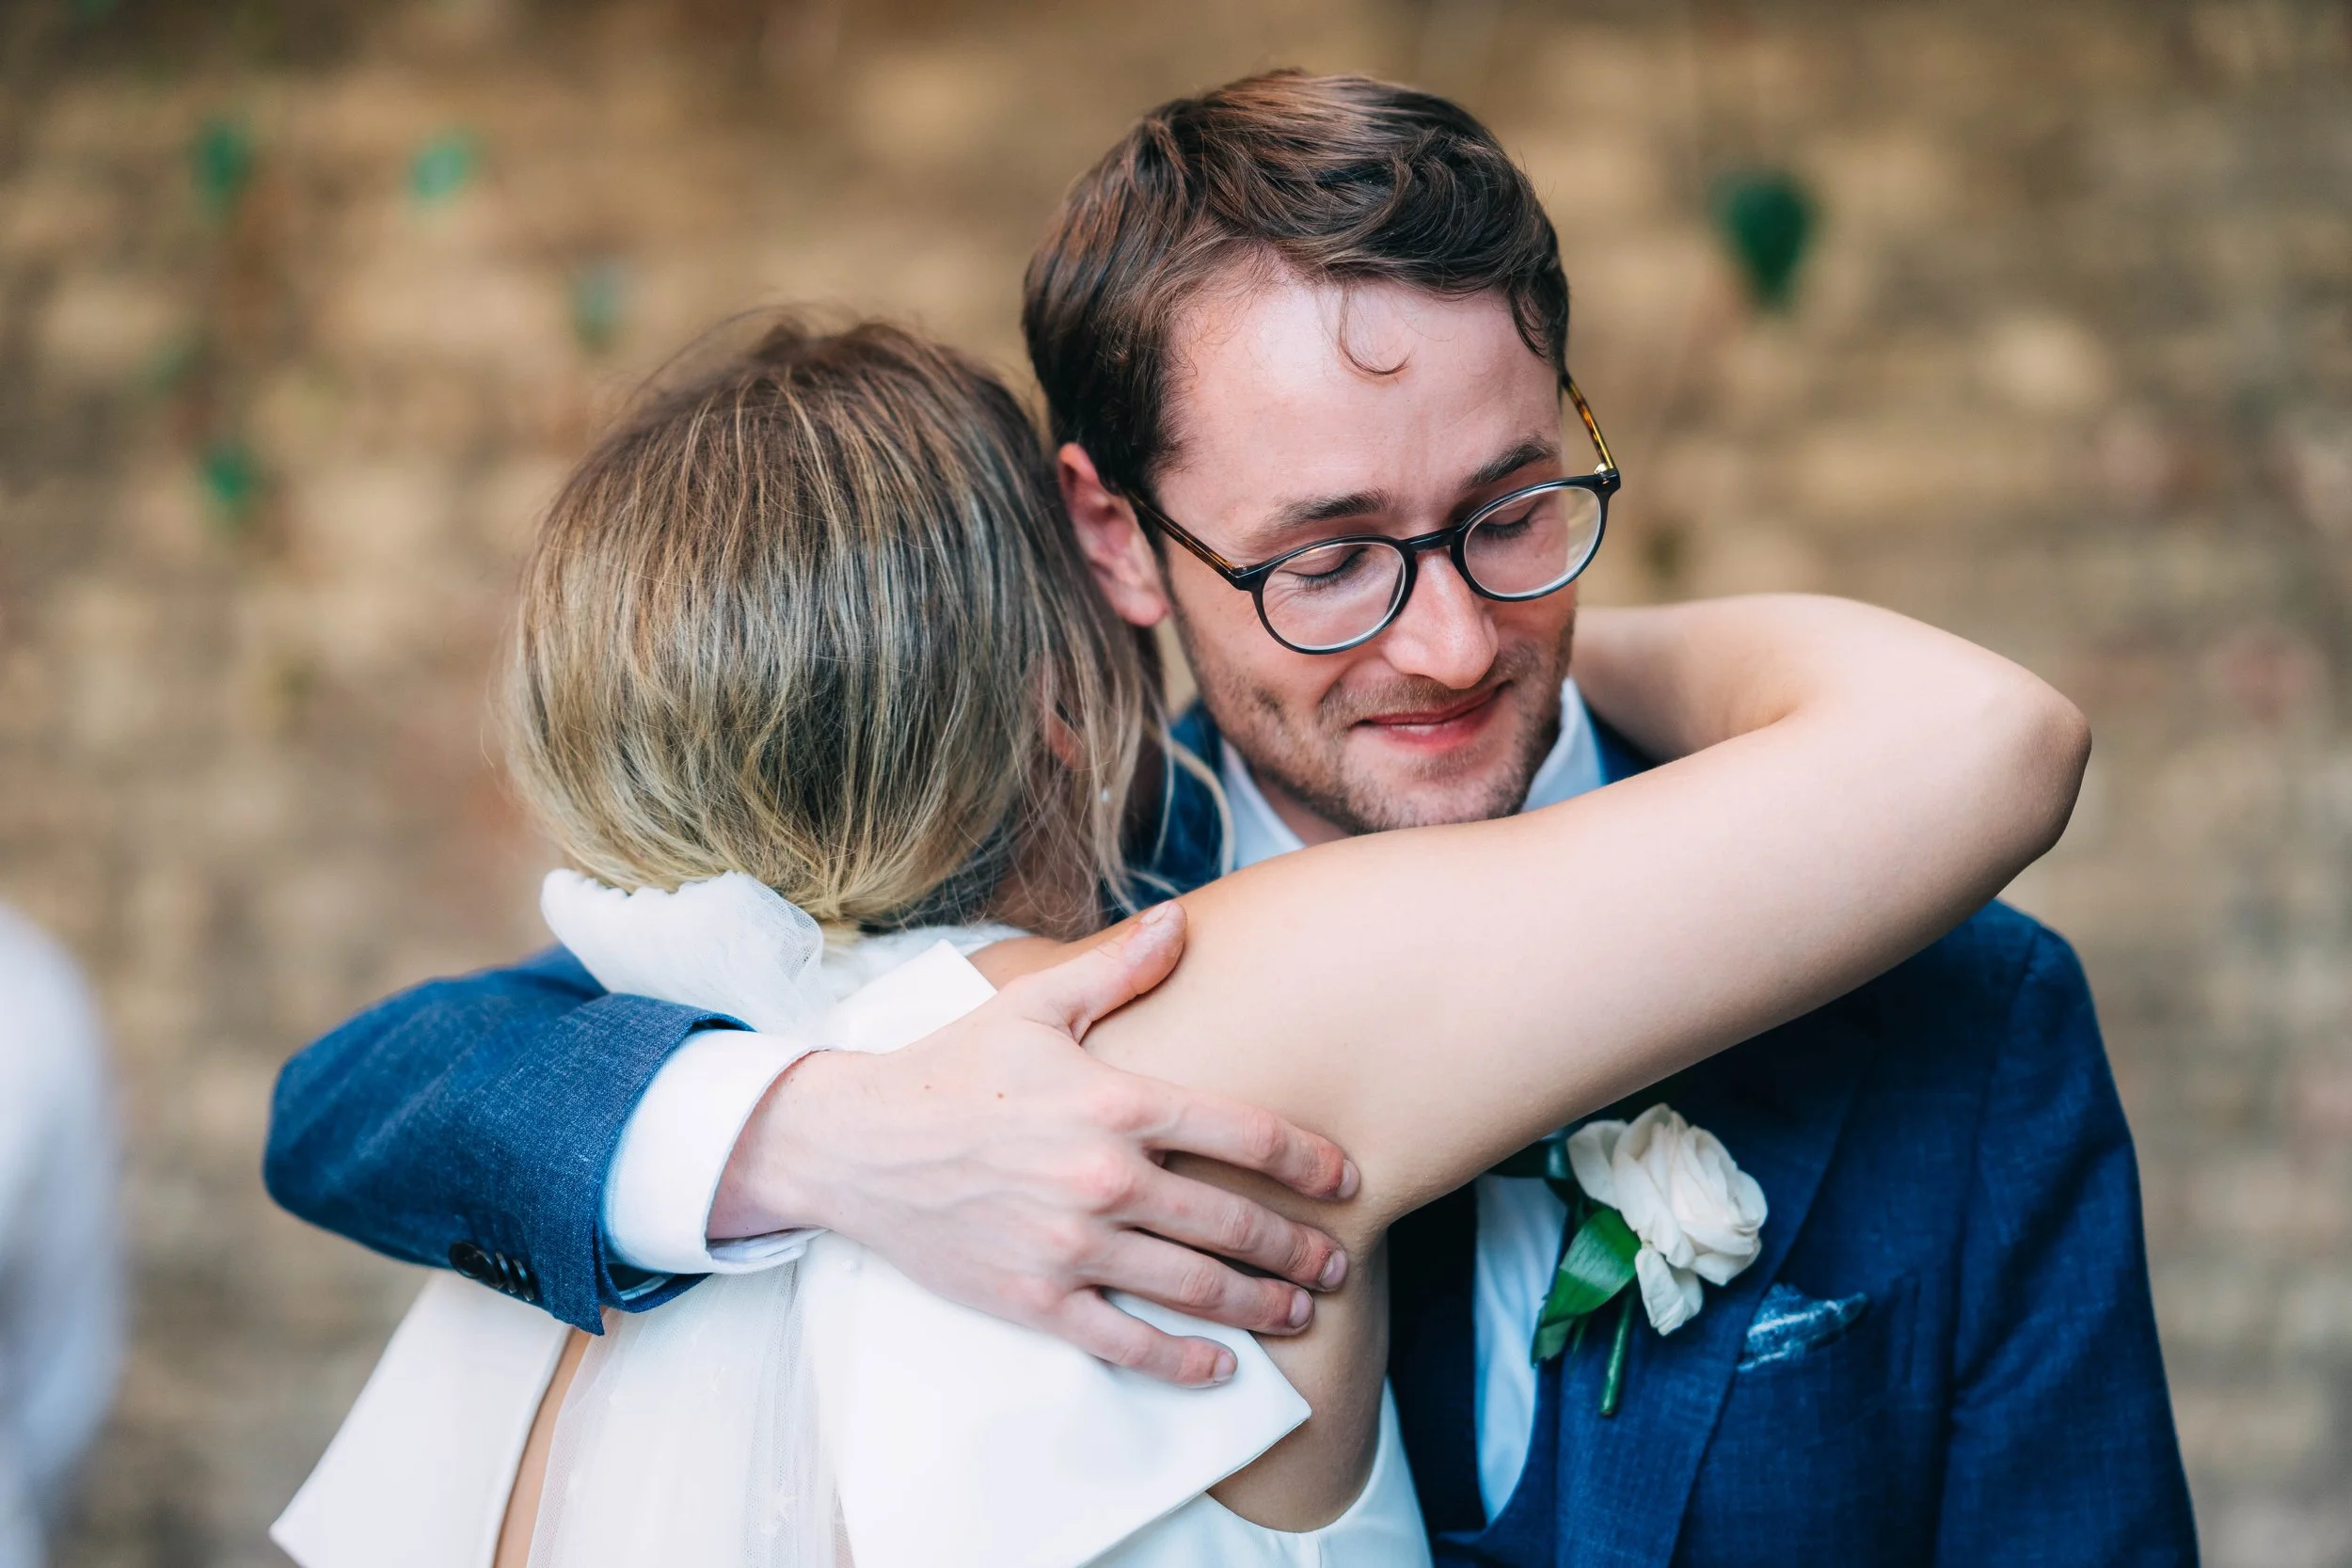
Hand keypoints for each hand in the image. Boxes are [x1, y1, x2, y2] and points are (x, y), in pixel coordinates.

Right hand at [712, 904, 1357, 1385]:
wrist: (853, 1144)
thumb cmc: (948, 1069)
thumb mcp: (1032, 1006)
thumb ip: (1118, 970)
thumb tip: (1181, 922)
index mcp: (1116, 1102)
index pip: (1244, 1134)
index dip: (1309, 1160)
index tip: (1347, 1178)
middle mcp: (1104, 1179)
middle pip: (1235, 1223)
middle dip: (1301, 1247)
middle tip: (1339, 1261)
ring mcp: (1071, 1248)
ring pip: (1196, 1288)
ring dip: (1263, 1304)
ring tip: (1303, 1308)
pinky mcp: (1035, 1300)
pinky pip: (1127, 1344)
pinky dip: (1183, 1361)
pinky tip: (1221, 1365)